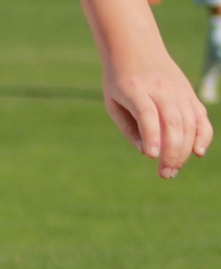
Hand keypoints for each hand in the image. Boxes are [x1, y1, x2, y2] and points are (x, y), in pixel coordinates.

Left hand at [102, 48, 213, 176]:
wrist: (136, 46)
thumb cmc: (120, 80)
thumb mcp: (114, 103)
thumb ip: (130, 128)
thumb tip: (148, 152)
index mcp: (135, 90)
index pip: (148, 114)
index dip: (152, 136)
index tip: (152, 157)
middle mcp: (161, 89)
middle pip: (173, 122)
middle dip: (171, 151)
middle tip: (164, 174)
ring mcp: (178, 90)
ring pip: (189, 121)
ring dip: (184, 149)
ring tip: (173, 169)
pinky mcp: (188, 92)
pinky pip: (200, 115)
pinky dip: (203, 133)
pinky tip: (198, 152)